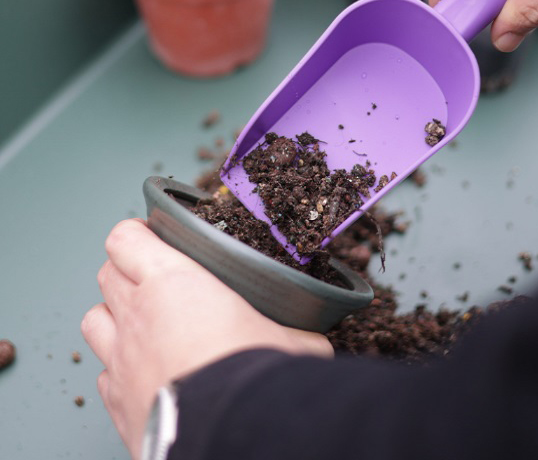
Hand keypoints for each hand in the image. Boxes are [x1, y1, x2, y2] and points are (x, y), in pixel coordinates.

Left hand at [81, 219, 331, 459]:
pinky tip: (146, 371)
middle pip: (107, 274)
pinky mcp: (117, 404)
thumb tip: (313, 337)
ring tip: (142, 321)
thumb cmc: (255, 373)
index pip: (126, 239)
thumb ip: (295, 329)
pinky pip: (104, 374)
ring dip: (114, 315)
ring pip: (95, 319)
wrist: (228, 432)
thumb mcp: (293, 337)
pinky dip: (119, 367)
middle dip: (126, 269)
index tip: (153, 235)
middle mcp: (136, 316)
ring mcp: (120, 361)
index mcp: (173, 283)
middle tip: (155, 275)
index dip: (136, 234)